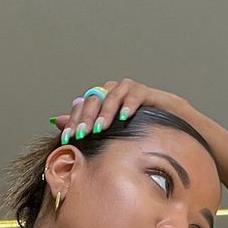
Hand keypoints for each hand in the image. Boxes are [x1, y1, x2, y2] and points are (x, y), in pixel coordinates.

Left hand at [50, 79, 187, 141]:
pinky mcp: (145, 92)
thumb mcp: (108, 132)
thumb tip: (57, 121)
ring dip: (105, 113)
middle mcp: (112, 91)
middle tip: (82, 134)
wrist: (169, 127)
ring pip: (112, 95)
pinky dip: (129, 105)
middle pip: (94, 99)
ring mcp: (128, 89)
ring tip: (101, 128)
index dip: (73, 121)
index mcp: (100, 100)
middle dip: (86, 118)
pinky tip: (125, 117)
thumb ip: (84, 124)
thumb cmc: (135, 130)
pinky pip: (135, 94)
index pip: (82, 106)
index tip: (68, 138)